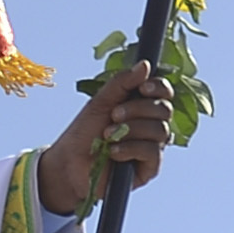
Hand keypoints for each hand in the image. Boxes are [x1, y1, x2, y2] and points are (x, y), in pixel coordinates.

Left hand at [34, 61, 177, 214]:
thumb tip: (145, 65)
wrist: (70, 164)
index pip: (164, 93)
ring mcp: (153, 147)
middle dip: (138, 109)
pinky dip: (131, 147)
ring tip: (107, 135)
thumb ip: (122, 83)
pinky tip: (113, 152)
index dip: (159, 88)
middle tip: (114, 115)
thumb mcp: (101, 102)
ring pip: (160, 130)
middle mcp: (152, 125)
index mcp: (143, 107)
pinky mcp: (150, 167)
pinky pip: (153, 151)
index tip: (143, 88)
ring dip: (131, 129)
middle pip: (164, 110)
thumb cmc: (84, 132)